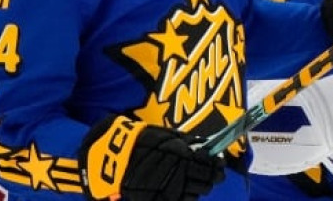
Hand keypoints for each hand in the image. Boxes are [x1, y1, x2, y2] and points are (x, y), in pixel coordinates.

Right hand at [79, 115, 224, 200]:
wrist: (113, 159)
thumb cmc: (140, 142)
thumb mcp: (165, 136)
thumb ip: (187, 142)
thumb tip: (206, 145)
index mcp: (180, 156)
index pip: (208, 164)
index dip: (216, 164)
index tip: (219, 163)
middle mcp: (177, 174)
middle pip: (206, 181)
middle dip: (212, 177)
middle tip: (214, 173)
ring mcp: (169, 189)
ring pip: (196, 193)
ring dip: (201, 187)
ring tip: (201, 181)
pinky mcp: (160, 199)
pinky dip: (187, 196)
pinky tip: (187, 190)